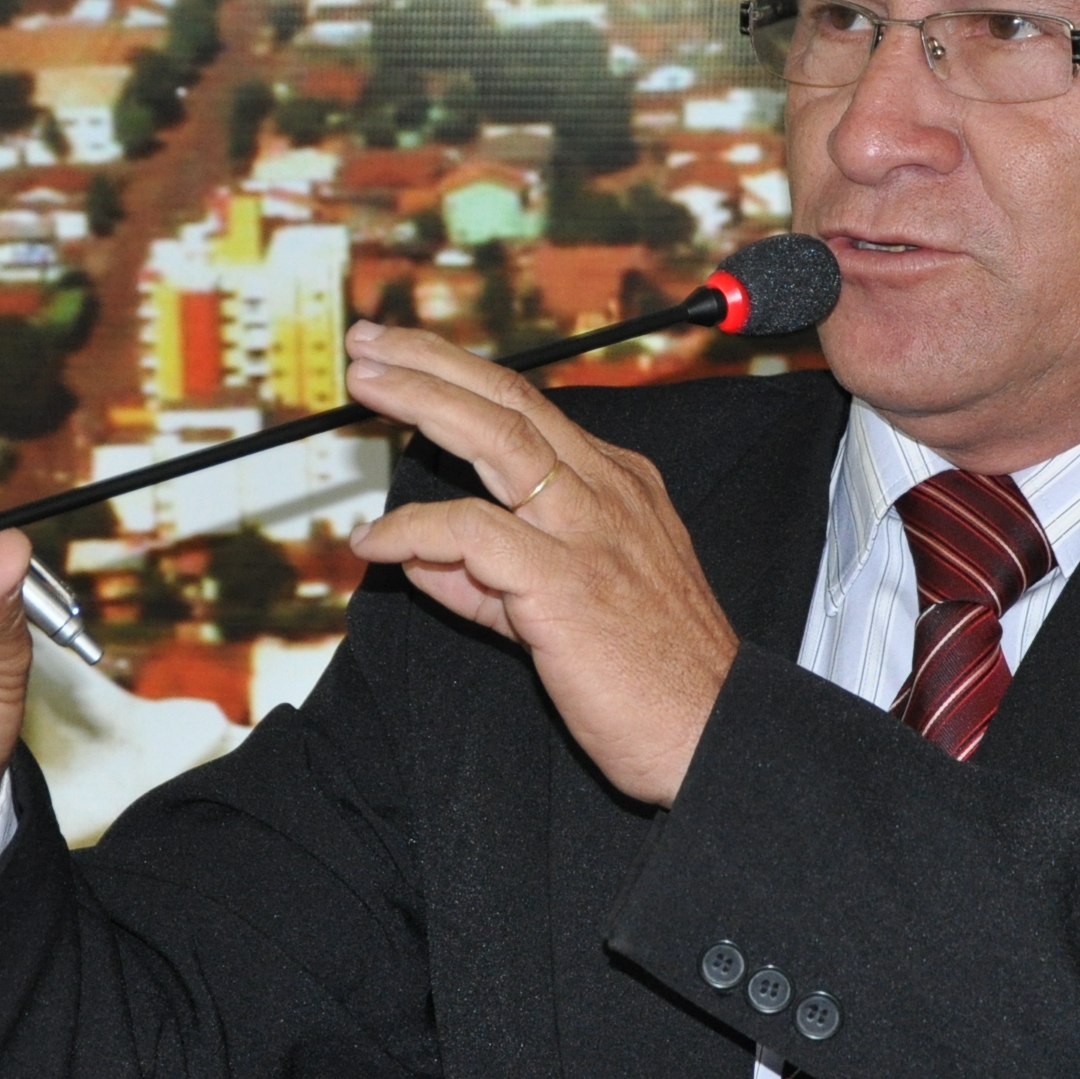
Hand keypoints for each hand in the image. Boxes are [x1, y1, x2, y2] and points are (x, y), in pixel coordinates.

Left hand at [343, 322, 736, 805]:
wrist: (714, 734)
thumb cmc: (650, 680)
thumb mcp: (562, 612)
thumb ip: (487, 582)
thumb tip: (418, 559)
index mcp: (618, 488)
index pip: (528, 411)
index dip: (460, 377)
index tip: (402, 359)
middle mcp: (608, 494)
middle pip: (510, 401)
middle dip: (432, 362)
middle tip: (368, 344)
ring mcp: (590, 534)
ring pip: (498, 439)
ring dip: (424, 404)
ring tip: (365, 387)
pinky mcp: (567, 584)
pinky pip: (474, 533)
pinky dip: (416, 527)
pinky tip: (373, 541)